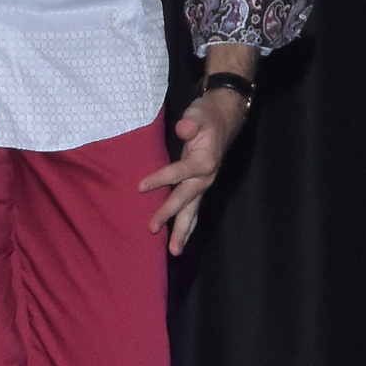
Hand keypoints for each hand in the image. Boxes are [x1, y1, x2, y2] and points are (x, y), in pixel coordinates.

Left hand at [139, 79, 249, 254]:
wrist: (225, 116)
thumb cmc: (207, 114)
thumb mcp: (198, 113)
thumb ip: (191, 122)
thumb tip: (184, 128)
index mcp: (205, 161)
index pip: (179, 173)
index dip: (160, 179)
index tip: (140, 187)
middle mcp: (206, 177)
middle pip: (186, 200)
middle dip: (170, 215)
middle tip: (151, 229)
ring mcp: (205, 184)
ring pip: (193, 211)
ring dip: (183, 231)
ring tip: (174, 251)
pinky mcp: (200, 186)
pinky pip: (194, 209)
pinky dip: (187, 225)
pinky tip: (180, 239)